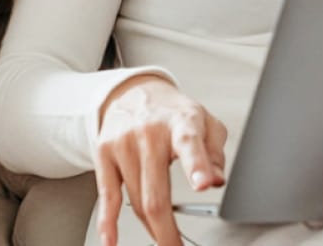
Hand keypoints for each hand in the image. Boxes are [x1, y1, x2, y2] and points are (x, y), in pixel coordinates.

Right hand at [94, 75, 226, 245]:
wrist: (133, 91)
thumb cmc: (173, 112)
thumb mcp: (205, 122)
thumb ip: (215, 152)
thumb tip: (217, 180)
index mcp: (181, 122)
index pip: (190, 143)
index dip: (197, 166)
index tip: (204, 184)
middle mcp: (150, 132)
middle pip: (156, 193)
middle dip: (167, 231)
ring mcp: (124, 143)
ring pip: (136, 201)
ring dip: (151, 227)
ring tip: (163, 238)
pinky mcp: (105, 153)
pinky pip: (107, 195)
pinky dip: (108, 223)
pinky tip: (111, 240)